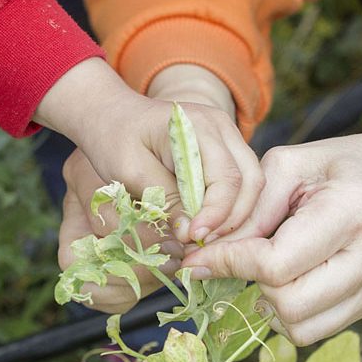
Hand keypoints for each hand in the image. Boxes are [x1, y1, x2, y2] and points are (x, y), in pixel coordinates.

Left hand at [56, 64, 249, 312]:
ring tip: (203, 241)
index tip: (194, 239)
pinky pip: (239, 184)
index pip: (227, 178)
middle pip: (251, 182)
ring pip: (251, 185)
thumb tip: (191, 234)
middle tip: (202, 246)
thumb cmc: (113, 138)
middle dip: (232, 220)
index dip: (216, 215)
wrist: (110, 115)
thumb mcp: (130, 170)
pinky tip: (205, 228)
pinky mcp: (224, 151)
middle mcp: (222, 127)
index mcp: (199, 126)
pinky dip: (228, 210)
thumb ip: (164, 199)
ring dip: (233, 218)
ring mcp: (227, 137)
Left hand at [181, 130, 361, 344]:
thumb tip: (211, 251)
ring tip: (267, 272)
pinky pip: (319, 329)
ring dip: (270, 306)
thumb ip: (252, 208)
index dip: (229, 263)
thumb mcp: (295, 164)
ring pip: (302, 327)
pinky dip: (292, 314)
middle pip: (289, 303)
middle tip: (240, 260)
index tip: (200, 258)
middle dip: (252, 284)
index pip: (276, 263)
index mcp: (351, 210)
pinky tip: (290, 282)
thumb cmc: (352, 163)